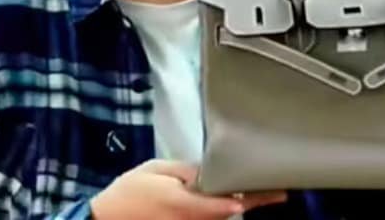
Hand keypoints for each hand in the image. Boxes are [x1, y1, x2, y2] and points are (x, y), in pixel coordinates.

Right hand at [90, 160, 286, 218]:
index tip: (272, 194)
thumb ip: (186, 171)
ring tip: (261, 191)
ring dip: (237, 205)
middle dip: (251, 200)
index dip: (246, 200)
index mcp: (184, 202)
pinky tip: (231, 198)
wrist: (106, 219)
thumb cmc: (130, 192)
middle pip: (228, 212)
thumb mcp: (156, 170)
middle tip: (278, 192)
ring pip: (221, 218)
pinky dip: (220, 210)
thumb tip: (210, 171)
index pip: (222, 204)